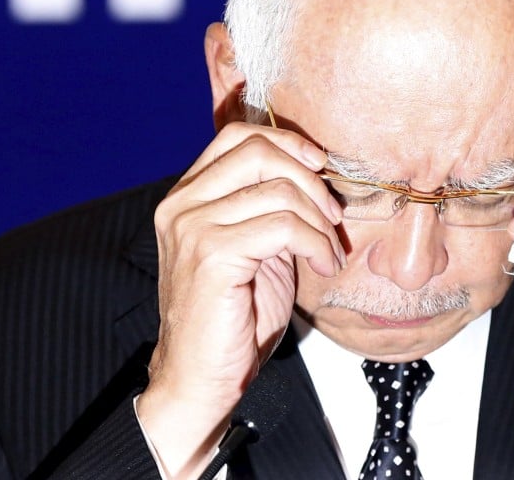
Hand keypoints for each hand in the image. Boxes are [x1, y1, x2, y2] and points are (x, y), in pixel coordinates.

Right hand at [135, 122, 344, 477]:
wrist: (201, 377)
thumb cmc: (233, 317)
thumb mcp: (256, 246)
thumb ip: (269, 206)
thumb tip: (315, 172)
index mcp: (187, 196)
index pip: (238, 136)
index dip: (287, 142)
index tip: (320, 167)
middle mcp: (181, 204)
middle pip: (258, 151)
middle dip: (309, 179)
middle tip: (331, 217)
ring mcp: (192, 227)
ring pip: (278, 190)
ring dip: (319, 221)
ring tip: (328, 252)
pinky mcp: (211, 255)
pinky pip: (284, 227)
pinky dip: (316, 244)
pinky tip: (321, 266)